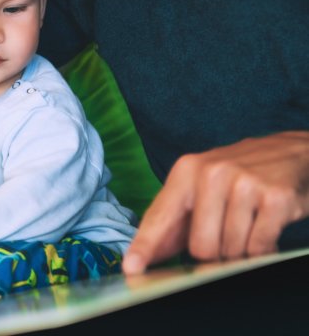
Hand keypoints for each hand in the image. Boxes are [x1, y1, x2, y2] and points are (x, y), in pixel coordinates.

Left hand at [123, 131, 308, 273]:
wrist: (290, 152)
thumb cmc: (237, 177)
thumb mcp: (199, 190)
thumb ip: (171, 223)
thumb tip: (142, 259)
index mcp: (186, 171)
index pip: (160, 216)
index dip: (145, 246)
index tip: (131, 268)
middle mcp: (212, 173)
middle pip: (200, 246)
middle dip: (214, 252)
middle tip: (225, 231)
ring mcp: (244, 183)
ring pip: (231, 249)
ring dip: (240, 248)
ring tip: (248, 223)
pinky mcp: (275, 196)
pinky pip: (259, 246)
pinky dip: (262, 247)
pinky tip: (264, 225)